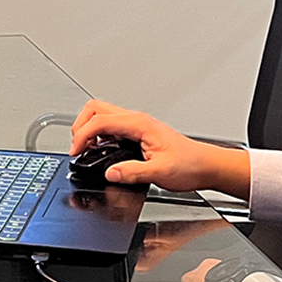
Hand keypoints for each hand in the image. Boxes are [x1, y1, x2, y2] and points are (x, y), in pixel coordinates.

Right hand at [68, 99, 251, 198]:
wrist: (205, 166)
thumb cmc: (189, 164)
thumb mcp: (159, 173)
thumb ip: (132, 173)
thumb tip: (110, 173)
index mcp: (139, 124)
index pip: (100, 120)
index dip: (82, 135)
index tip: (76, 152)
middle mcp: (136, 120)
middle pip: (95, 109)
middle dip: (80, 126)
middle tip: (78, 148)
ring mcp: (136, 124)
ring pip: (101, 115)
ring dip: (88, 130)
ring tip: (85, 150)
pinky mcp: (136, 132)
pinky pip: (110, 126)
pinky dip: (98, 136)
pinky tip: (100, 151)